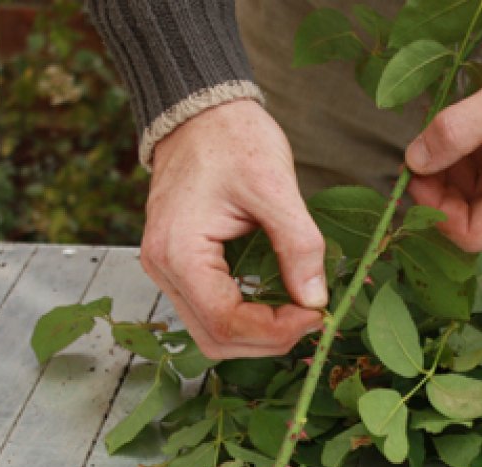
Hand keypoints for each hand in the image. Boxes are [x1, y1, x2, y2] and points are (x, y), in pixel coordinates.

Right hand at [143, 100, 326, 358]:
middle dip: (269, 339)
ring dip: (258, 334)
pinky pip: (212, 311)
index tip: (318, 314)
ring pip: (212, 333)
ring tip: (300, 312)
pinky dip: (248, 317)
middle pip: (216, 339)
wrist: (201, 111)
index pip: (226, 322)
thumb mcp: (275, 187)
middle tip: (313, 318)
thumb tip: (317, 300)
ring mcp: (168, 270)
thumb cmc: (233, 139)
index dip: (276, 331)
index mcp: (178, 252)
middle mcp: (163, 269)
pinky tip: (281, 301)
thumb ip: (299, 246)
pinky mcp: (181, 267)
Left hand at [405, 30, 481, 252]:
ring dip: (456, 170)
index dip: (436, 211)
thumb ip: (455, 133)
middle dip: (443, 187)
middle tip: (419, 154)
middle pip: (475, 215)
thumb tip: (415, 160)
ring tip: (441, 136)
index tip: (414, 176)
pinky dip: (473, 157)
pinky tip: (463, 132)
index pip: (472, 233)